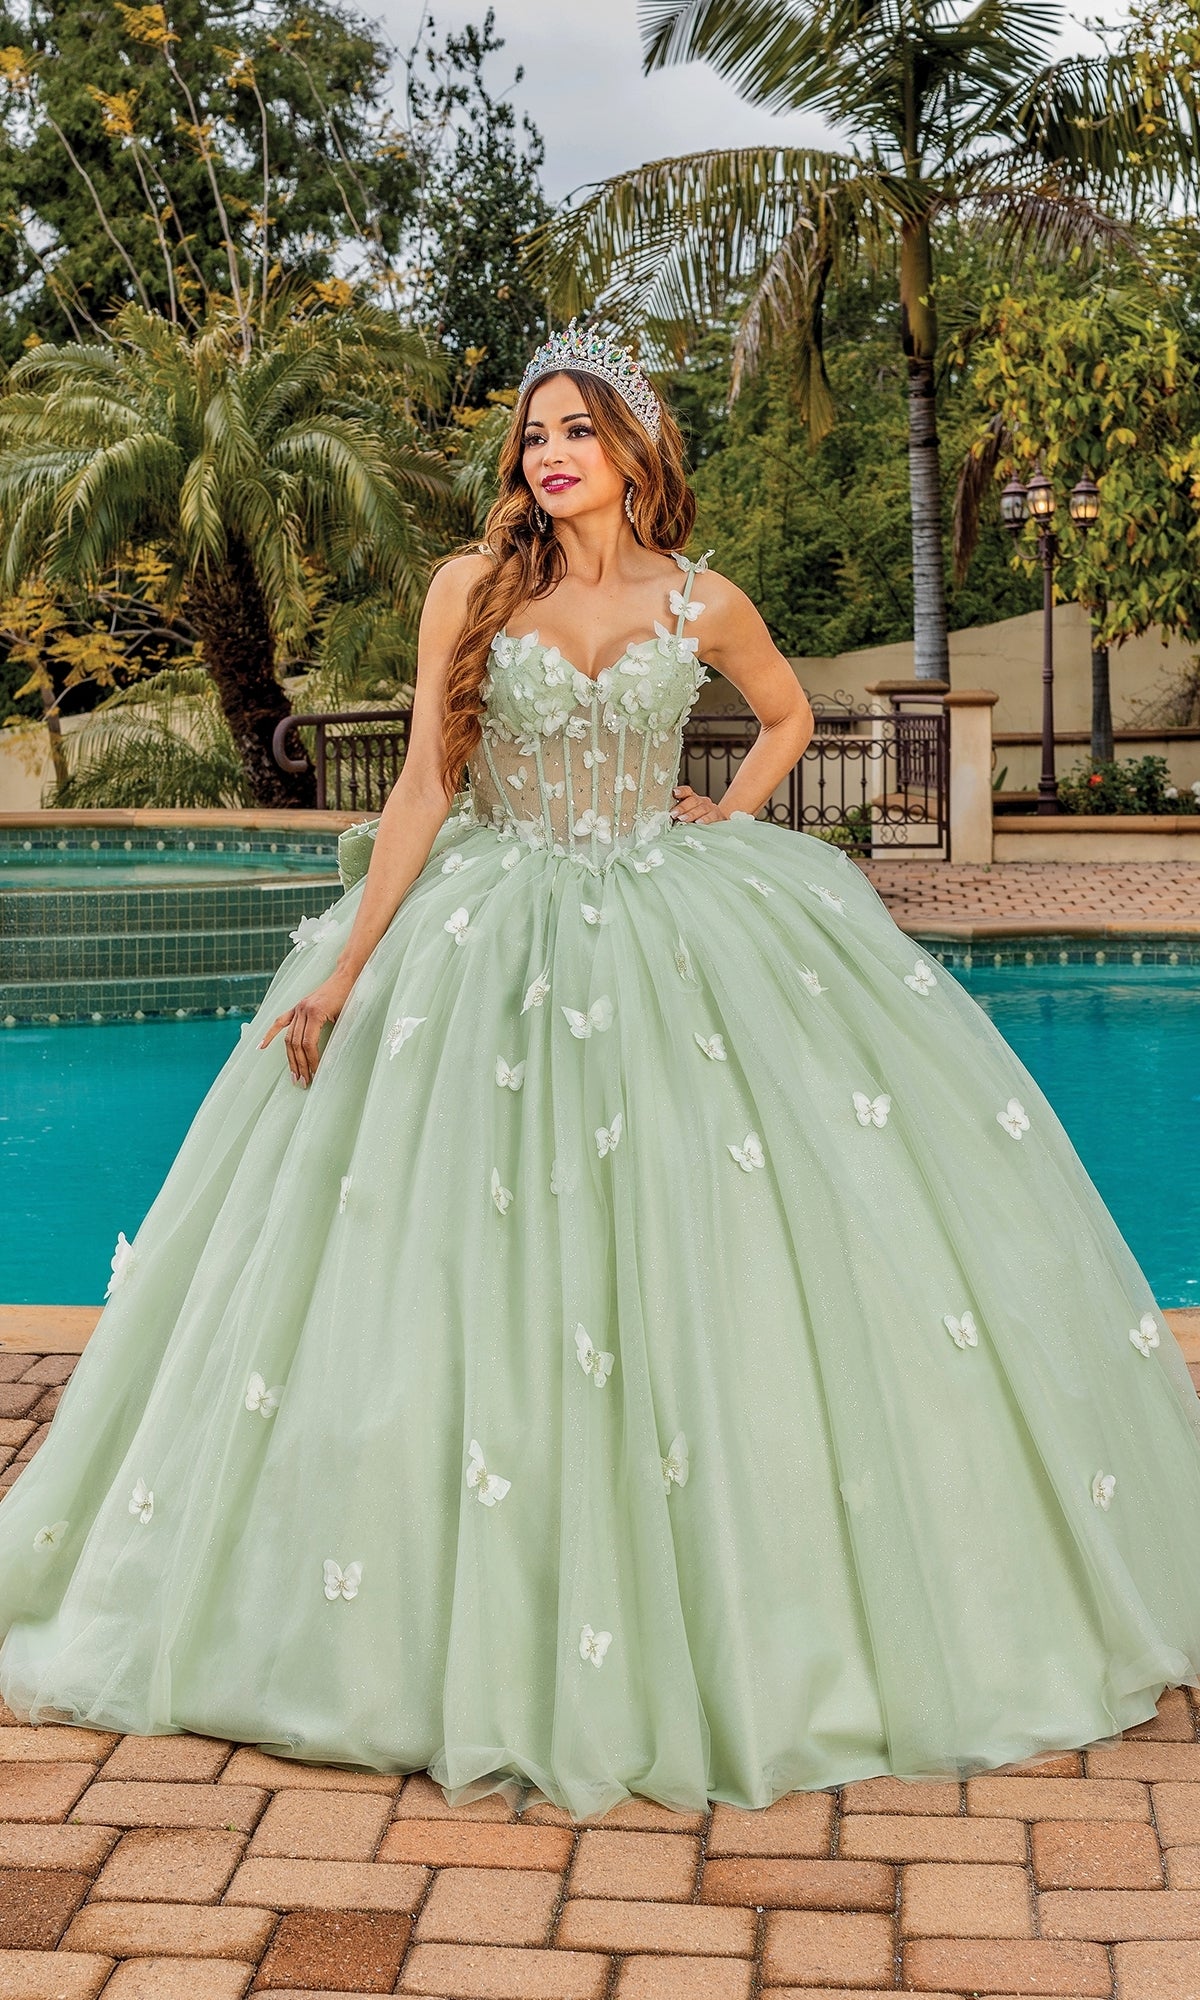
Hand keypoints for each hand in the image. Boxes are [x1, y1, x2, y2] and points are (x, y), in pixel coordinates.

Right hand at [259, 971, 353, 1087]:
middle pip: (296, 1043)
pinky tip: (261, 1047)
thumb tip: (331, 1060)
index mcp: (316, 1012)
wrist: (346, 976)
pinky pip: (280, 1022)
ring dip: (291, 1058)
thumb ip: (337, 1035)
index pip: (309, 1043)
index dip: (311, 1061)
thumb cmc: (351, 997)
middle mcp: (303, 1010)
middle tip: (302, 1082)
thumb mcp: (347, 1017)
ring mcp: (298, 1008)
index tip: (314, 1075)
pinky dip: (270, 1034)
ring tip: (294, 1075)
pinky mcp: (297, 1007)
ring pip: (288, 1037)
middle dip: (299, 1065)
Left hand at [670, 784, 728, 824]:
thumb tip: (662, 818)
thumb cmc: (698, 821)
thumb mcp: (687, 816)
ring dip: (691, 814)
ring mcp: (711, 808)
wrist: (718, 824)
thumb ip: (678, 815)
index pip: (687, 791)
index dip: (681, 791)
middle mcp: (702, 801)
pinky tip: (699, 823)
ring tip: (683, 819)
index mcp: (693, 799)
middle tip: (674, 814)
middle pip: (693, 800)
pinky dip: (705, 819)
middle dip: (682, 807)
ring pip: (701, 808)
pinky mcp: (719, 816)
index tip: (674, 793)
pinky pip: (712, 816)